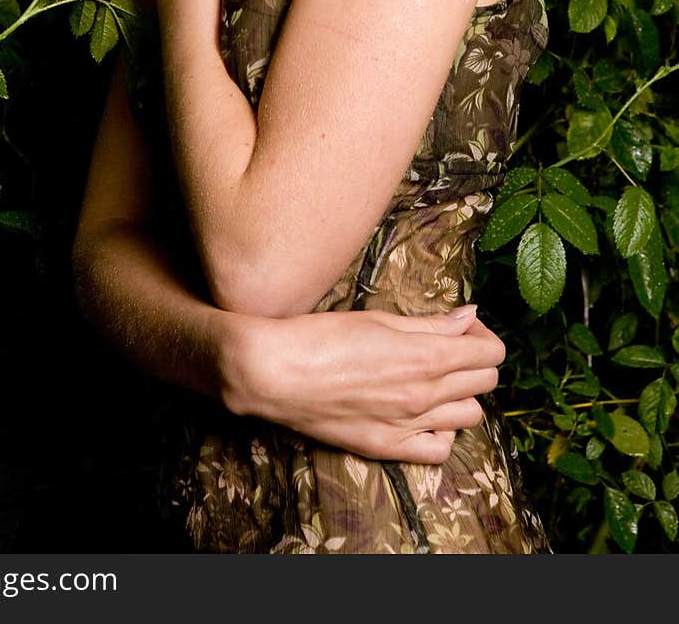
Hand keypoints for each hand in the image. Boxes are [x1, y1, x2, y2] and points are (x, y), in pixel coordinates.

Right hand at [222, 305, 504, 464]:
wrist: (276, 373)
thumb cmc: (322, 336)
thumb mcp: (379, 319)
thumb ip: (431, 323)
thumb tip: (470, 316)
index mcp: (426, 356)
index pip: (490, 353)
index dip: (481, 335)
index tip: (461, 327)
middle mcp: (425, 395)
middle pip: (485, 382)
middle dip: (475, 360)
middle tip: (449, 347)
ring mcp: (409, 425)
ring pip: (470, 416)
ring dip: (461, 395)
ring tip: (435, 379)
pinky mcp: (388, 447)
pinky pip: (440, 450)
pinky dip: (442, 431)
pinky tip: (424, 413)